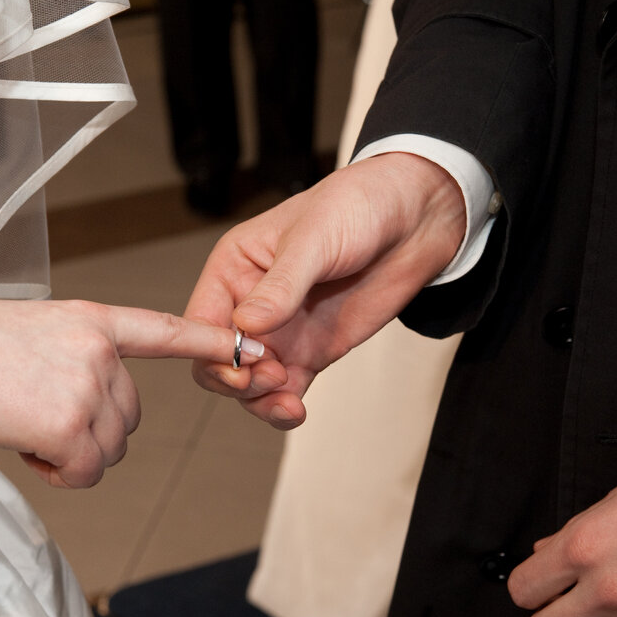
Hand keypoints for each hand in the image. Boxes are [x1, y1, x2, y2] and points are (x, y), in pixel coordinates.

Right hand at [0, 298, 252, 488]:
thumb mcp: (34, 333)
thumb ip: (76, 359)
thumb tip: (88, 410)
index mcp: (93, 321)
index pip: (164, 330)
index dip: (211, 342)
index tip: (253, 352)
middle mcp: (101, 352)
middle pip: (130, 418)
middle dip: (89, 433)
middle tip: (34, 419)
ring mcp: (89, 386)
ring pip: (110, 450)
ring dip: (70, 456)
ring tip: (21, 426)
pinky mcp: (71, 424)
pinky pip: (86, 472)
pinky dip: (57, 473)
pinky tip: (24, 446)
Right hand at [185, 152, 464, 427]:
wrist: (415, 219)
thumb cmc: (357, 206)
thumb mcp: (314, 239)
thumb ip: (280, 286)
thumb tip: (245, 326)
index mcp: (235, 267)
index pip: (201, 319)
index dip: (209, 347)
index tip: (238, 361)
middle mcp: (250, 303)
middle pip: (219, 358)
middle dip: (236, 377)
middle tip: (270, 375)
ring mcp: (281, 331)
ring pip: (250, 382)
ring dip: (260, 398)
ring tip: (286, 398)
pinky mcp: (311, 351)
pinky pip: (286, 389)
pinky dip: (284, 406)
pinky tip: (295, 410)